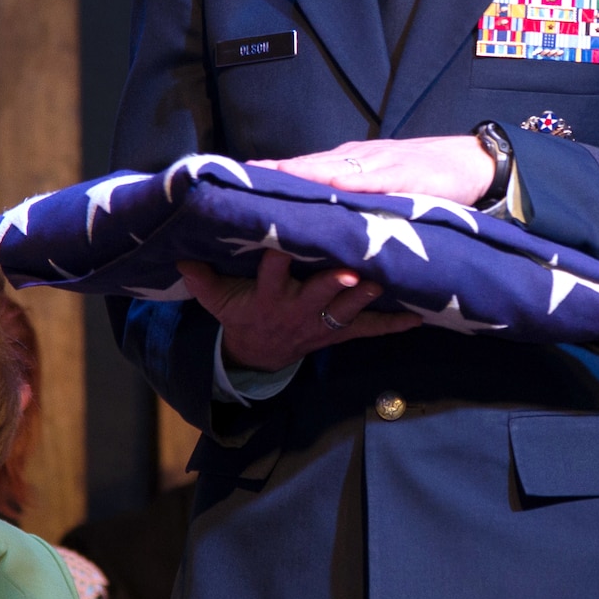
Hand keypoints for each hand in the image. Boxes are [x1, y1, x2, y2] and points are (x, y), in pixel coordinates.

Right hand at [179, 249, 419, 374]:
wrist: (260, 357)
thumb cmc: (241, 315)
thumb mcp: (217, 300)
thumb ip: (201, 278)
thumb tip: (180, 255)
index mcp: (268, 296)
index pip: (272, 274)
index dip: (280, 259)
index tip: (286, 241)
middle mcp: (297, 309)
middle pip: (317, 295)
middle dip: (335, 283)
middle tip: (352, 270)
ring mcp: (321, 323)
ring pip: (347, 311)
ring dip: (367, 298)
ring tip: (386, 281)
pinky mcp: (339, 332)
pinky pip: (369, 330)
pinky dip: (393, 324)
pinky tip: (417, 316)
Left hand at [254, 136, 496, 206]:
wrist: (472, 162)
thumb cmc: (424, 175)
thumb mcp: (380, 184)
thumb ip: (351, 195)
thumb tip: (318, 209)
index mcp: (349, 164)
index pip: (303, 168)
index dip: (272, 173)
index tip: (237, 178)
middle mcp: (358, 160)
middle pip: (308, 165)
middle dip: (275, 172)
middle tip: (239, 177)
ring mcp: (379, 165)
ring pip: (333, 168)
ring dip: (301, 173)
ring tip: (269, 180)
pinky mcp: (404, 174)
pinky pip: (373, 179)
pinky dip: (351, 181)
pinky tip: (330, 184)